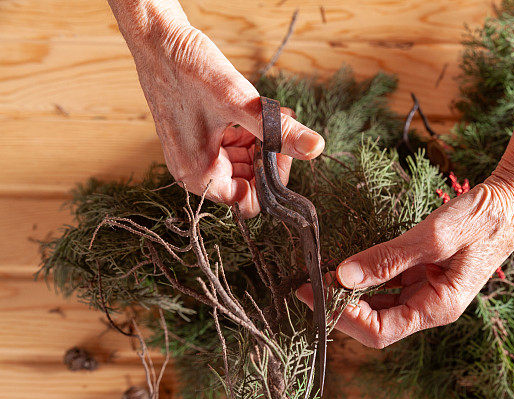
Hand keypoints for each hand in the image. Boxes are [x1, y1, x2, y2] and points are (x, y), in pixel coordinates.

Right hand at [110, 2, 323, 216]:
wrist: (158, 39)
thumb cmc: (187, 70)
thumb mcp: (240, 103)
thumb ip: (278, 130)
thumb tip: (314, 147)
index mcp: (198, 175)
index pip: (249, 203)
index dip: (271, 182)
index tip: (281, 152)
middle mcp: (194, 171)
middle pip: (248, 184)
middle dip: (269, 158)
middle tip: (281, 128)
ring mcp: (195, 154)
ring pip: (243, 164)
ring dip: (262, 143)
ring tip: (275, 114)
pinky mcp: (198, 137)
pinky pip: (233, 147)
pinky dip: (250, 132)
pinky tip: (258, 111)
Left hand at [297, 172, 513, 347]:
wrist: (512, 202)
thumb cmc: (483, 219)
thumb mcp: (435, 236)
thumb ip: (389, 257)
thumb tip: (343, 275)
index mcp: (438, 308)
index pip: (380, 331)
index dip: (343, 317)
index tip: (312, 291)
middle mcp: (429, 307)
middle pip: (374, 323)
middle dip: (338, 308)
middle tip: (304, 283)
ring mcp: (425, 291)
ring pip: (377, 305)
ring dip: (347, 294)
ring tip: (316, 274)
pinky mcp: (422, 275)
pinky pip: (386, 285)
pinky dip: (363, 277)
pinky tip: (343, 265)